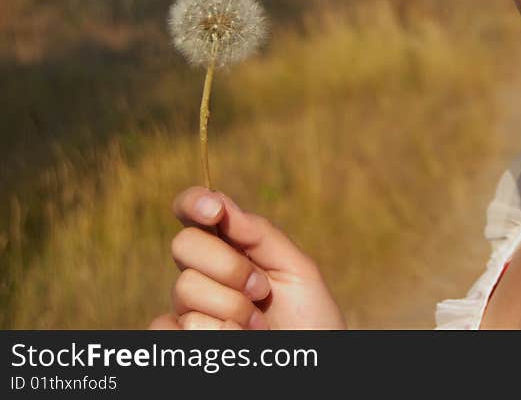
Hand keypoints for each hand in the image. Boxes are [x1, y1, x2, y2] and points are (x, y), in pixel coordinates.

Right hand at [148, 186, 347, 329]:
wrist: (309, 362)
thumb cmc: (310, 318)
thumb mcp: (298, 269)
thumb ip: (261, 235)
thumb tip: (221, 203)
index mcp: (231, 246)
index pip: (196, 212)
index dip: (194, 202)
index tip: (214, 210)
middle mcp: (203, 273)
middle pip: (185, 244)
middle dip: (230, 267)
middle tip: (261, 291)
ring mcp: (188, 308)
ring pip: (185, 289)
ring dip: (231, 310)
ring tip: (258, 326)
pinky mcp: (179, 340)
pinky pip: (167, 326)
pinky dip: (212, 334)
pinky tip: (236, 341)